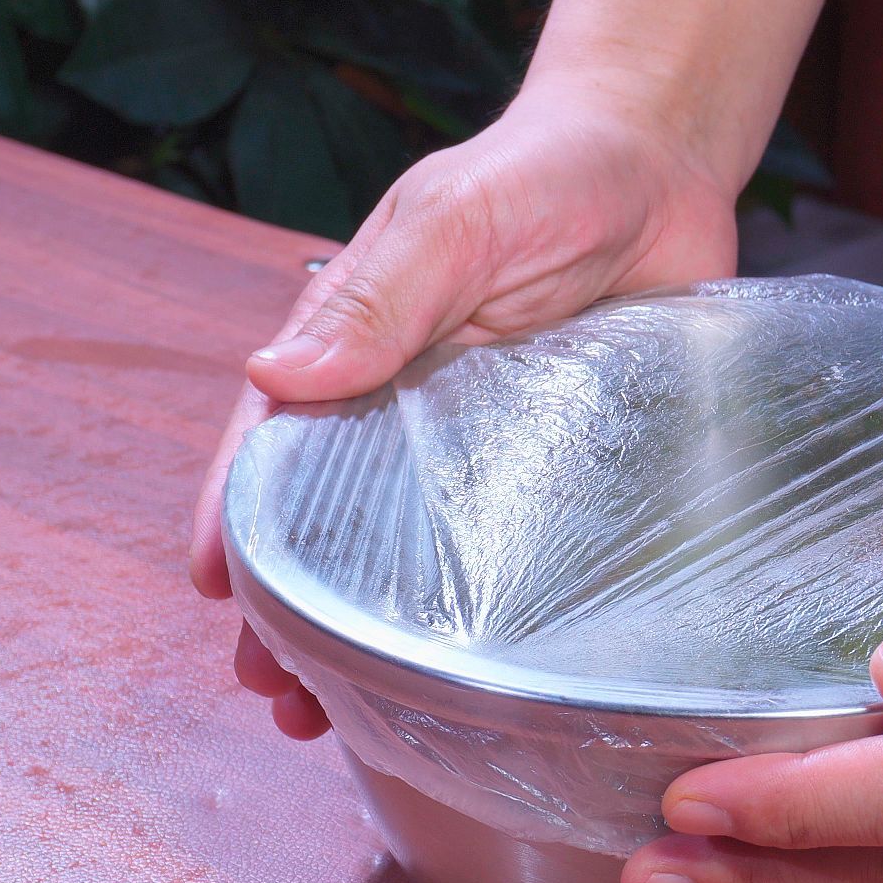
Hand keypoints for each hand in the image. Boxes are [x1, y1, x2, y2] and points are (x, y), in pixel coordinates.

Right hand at [190, 85, 739, 737]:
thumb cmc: (549, 173)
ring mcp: (492, 448)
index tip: (217, 596)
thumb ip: (382, 294)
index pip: (278, 446)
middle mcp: (415, 409)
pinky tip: (477, 682)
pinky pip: (524, 552)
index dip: (241, 520)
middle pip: (336, 522)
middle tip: (280, 692)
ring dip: (379, 634)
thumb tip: (277, 374)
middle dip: (298, 609)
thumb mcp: (457, 221)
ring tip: (347, 717)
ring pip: (421, 556)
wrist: (665, 166)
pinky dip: (491, 619)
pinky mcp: (569, 469)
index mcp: (362, 348)